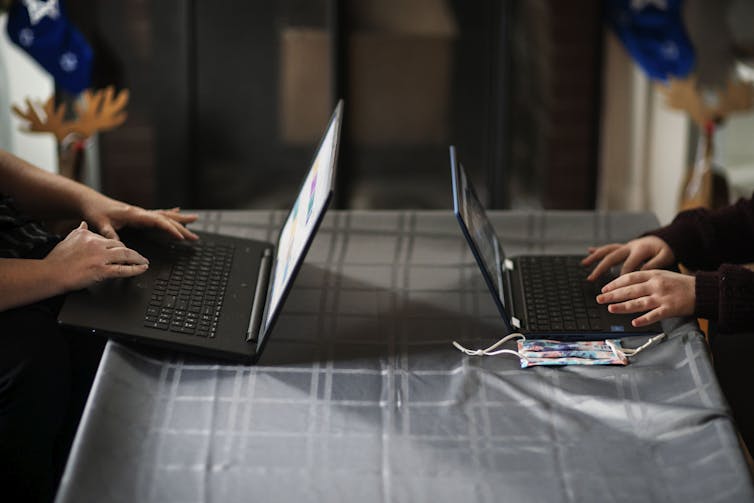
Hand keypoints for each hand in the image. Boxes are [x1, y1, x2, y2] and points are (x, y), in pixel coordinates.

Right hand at [44, 222, 149, 290]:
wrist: (49, 273)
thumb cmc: (56, 260)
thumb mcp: (67, 239)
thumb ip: (78, 231)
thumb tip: (83, 224)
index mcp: (89, 235)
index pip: (109, 239)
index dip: (118, 246)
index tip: (123, 250)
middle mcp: (96, 244)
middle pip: (120, 246)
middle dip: (131, 252)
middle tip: (138, 257)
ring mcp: (100, 257)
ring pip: (125, 255)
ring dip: (138, 259)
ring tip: (144, 262)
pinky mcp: (101, 270)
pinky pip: (123, 269)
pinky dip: (135, 269)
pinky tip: (142, 269)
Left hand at [80, 193, 198, 240]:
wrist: (90, 201)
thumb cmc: (95, 212)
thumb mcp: (101, 224)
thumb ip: (110, 234)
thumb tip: (119, 246)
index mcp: (134, 214)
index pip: (157, 221)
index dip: (170, 229)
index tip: (180, 237)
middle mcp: (141, 212)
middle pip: (166, 219)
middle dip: (182, 227)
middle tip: (195, 236)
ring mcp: (141, 212)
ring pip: (165, 215)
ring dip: (180, 219)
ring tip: (195, 220)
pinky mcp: (139, 214)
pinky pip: (159, 214)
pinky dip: (170, 214)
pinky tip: (177, 212)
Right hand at [582, 236, 674, 280]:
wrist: (666, 238)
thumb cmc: (666, 250)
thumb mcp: (666, 257)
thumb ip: (655, 264)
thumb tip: (641, 272)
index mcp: (639, 250)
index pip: (627, 267)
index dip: (622, 279)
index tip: (616, 291)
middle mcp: (629, 247)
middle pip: (611, 258)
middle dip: (600, 268)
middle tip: (591, 278)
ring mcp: (625, 246)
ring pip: (607, 251)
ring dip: (595, 257)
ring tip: (584, 264)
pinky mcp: (624, 247)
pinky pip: (609, 247)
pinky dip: (599, 249)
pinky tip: (589, 251)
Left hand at [596, 269, 694, 326]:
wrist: (702, 290)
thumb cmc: (680, 284)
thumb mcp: (662, 274)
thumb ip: (645, 278)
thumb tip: (626, 284)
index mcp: (653, 274)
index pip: (629, 277)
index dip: (615, 283)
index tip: (604, 288)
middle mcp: (656, 285)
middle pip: (630, 290)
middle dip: (612, 295)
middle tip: (599, 299)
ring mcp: (662, 297)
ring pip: (638, 302)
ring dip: (622, 306)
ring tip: (610, 309)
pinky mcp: (670, 309)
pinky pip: (654, 315)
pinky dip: (644, 319)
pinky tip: (634, 322)